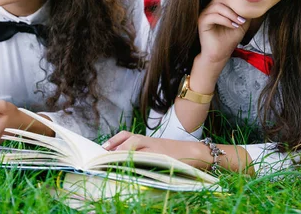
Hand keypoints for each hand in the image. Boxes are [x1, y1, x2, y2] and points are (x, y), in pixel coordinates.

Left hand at [105, 131, 253, 173]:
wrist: (196, 153)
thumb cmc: (177, 154)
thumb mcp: (159, 151)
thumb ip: (145, 153)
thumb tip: (126, 159)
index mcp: (149, 140)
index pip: (128, 136)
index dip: (115, 140)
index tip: (104, 146)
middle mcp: (151, 141)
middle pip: (130, 138)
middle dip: (116, 143)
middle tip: (103, 151)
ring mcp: (157, 148)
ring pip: (137, 145)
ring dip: (123, 149)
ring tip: (112, 156)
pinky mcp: (163, 155)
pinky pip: (147, 156)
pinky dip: (137, 158)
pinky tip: (130, 164)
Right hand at [197, 0, 250, 64]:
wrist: (220, 54)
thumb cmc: (229, 40)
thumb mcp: (241, 24)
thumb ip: (244, 12)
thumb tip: (251, 3)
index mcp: (218, 7)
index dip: (237, 2)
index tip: (247, 13)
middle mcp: (210, 8)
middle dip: (235, 7)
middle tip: (243, 18)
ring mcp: (205, 14)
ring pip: (218, 6)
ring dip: (231, 14)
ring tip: (239, 22)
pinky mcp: (202, 21)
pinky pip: (213, 16)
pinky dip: (225, 20)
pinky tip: (232, 26)